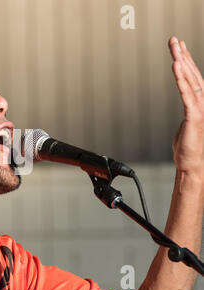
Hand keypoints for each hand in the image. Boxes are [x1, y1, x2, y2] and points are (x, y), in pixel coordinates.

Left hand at [168, 37, 203, 173]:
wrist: (193, 164)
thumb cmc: (189, 147)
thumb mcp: (188, 124)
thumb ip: (189, 110)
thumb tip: (187, 103)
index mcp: (200, 103)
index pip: (193, 77)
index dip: (187, 61)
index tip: (179, 48)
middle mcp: (203, 102)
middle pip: (192, 74)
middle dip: (183, 55)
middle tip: (174, 40)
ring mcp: (201, 108)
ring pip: (190, 80)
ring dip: (182, 62)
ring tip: (175, 48)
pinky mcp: (195, 116)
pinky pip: (186, 94)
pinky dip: (181, 80)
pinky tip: (176, 67)